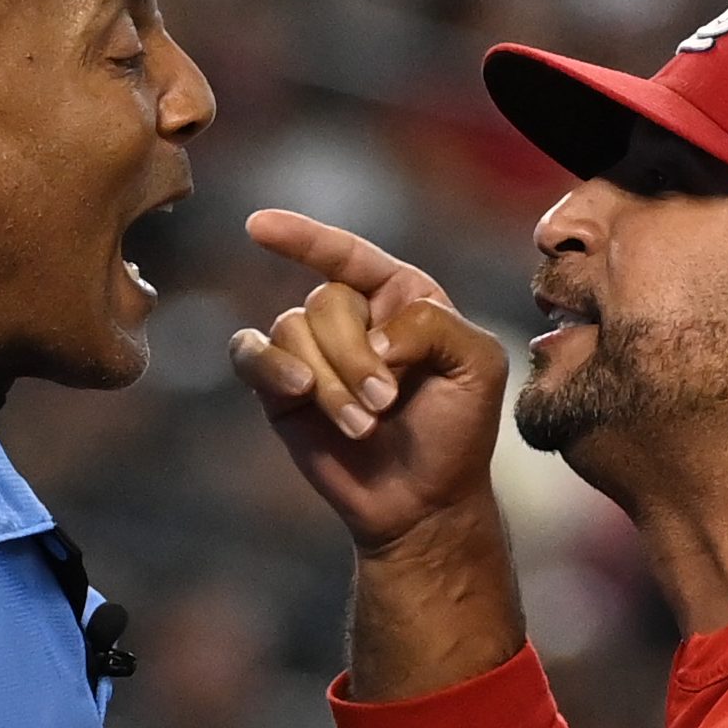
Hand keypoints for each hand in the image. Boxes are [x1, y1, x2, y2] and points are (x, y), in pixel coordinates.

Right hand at [230, 209, 509, 551]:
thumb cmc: (457, 431)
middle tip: (384, 406)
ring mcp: (312, 351)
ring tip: (362, 427)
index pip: (347, 255)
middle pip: (325, 302)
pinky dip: (269, 367)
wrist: (424, 501)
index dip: (304, 237)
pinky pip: (250, 353)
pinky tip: (297, 391)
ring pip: (290, 332)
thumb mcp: (477, 366)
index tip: (258, 226)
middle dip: (353, 357)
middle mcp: (352, 316)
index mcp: (401, 296)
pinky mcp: (280, 389)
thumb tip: (371, 337)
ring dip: (328, 383)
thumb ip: (433, 326)